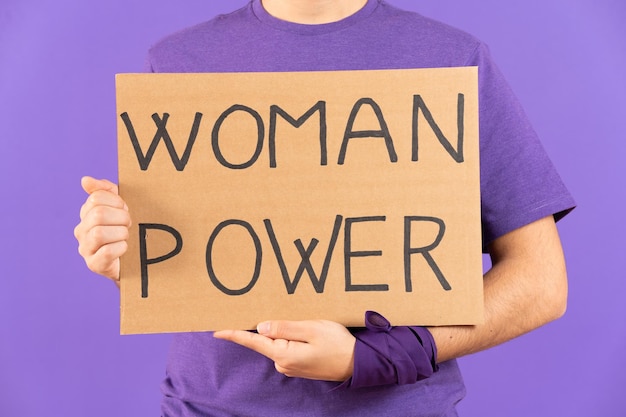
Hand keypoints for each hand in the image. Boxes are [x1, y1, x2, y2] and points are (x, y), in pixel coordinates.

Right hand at [73, 176, 131, 282]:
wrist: (132, 261)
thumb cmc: (124, 231)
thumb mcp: (119, 207)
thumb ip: (106, 190)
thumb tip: (85, 180)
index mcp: (85, 214)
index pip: (96, 198)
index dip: (116, 201)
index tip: (124, 209)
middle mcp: (81, 231)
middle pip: (98, 214)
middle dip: (120, 217)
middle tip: (128, 224)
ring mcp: (85, 249)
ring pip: (99, 233)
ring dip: (121, 233)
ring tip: (125, 236)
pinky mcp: (94, 265)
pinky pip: (107, 252)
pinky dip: (121, 248)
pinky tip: (125, 248)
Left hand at [214, 320, 355, 381]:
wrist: (358, 364)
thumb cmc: (338, 344)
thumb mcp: (312, 329)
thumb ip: (285, 327)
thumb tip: (260, 327)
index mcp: (284, 354)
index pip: (253, 342)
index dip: (234, 334)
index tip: (217, 330)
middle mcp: (283, 363)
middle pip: (265, 340)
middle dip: (263, 326)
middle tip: (263, 309)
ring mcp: (291, 366)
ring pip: (277, 343)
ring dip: (280, 331)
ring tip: (294, 320)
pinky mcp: (299, 365)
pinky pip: (286, 347)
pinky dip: (288, 337)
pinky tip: (299, 330)